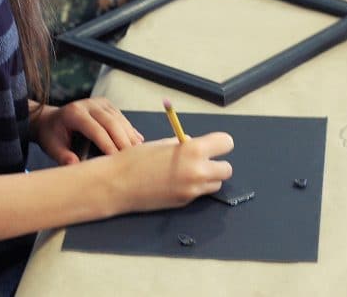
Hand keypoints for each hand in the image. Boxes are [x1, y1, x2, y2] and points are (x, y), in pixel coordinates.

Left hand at [31, 98, 143, 165]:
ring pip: (119, 120)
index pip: (95, 129)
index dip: (108, 144)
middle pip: (111, 122)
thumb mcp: (52, 147)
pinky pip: (122, 118)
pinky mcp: (108, 106)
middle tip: (132, 159)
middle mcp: (89, 104)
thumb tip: (76, 166)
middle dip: (123, 141)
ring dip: (130, 136)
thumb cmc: (52, 135)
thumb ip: (63, 156)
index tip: (117, 159)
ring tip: (138, 154)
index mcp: (74, 113)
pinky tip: (138, 143)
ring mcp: (100, 103)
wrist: (52, 120)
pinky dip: (130, 131)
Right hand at [110, 132, 234, 212]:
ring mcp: (192, 190)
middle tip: (202, 159)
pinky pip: (200, 193)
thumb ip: (184, 144)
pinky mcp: (185, 203)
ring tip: (189, 171)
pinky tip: (176, 181)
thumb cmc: (137, 158)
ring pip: (216, 183)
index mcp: (193, 150)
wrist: (118, 184)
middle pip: (227, 169)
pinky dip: (194, 186)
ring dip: (208, 177)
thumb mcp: (164, 144)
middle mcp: (198, 171)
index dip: (220, 143)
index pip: (226, 143)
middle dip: (217, 163)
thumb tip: (195, 144)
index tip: (213, 144)